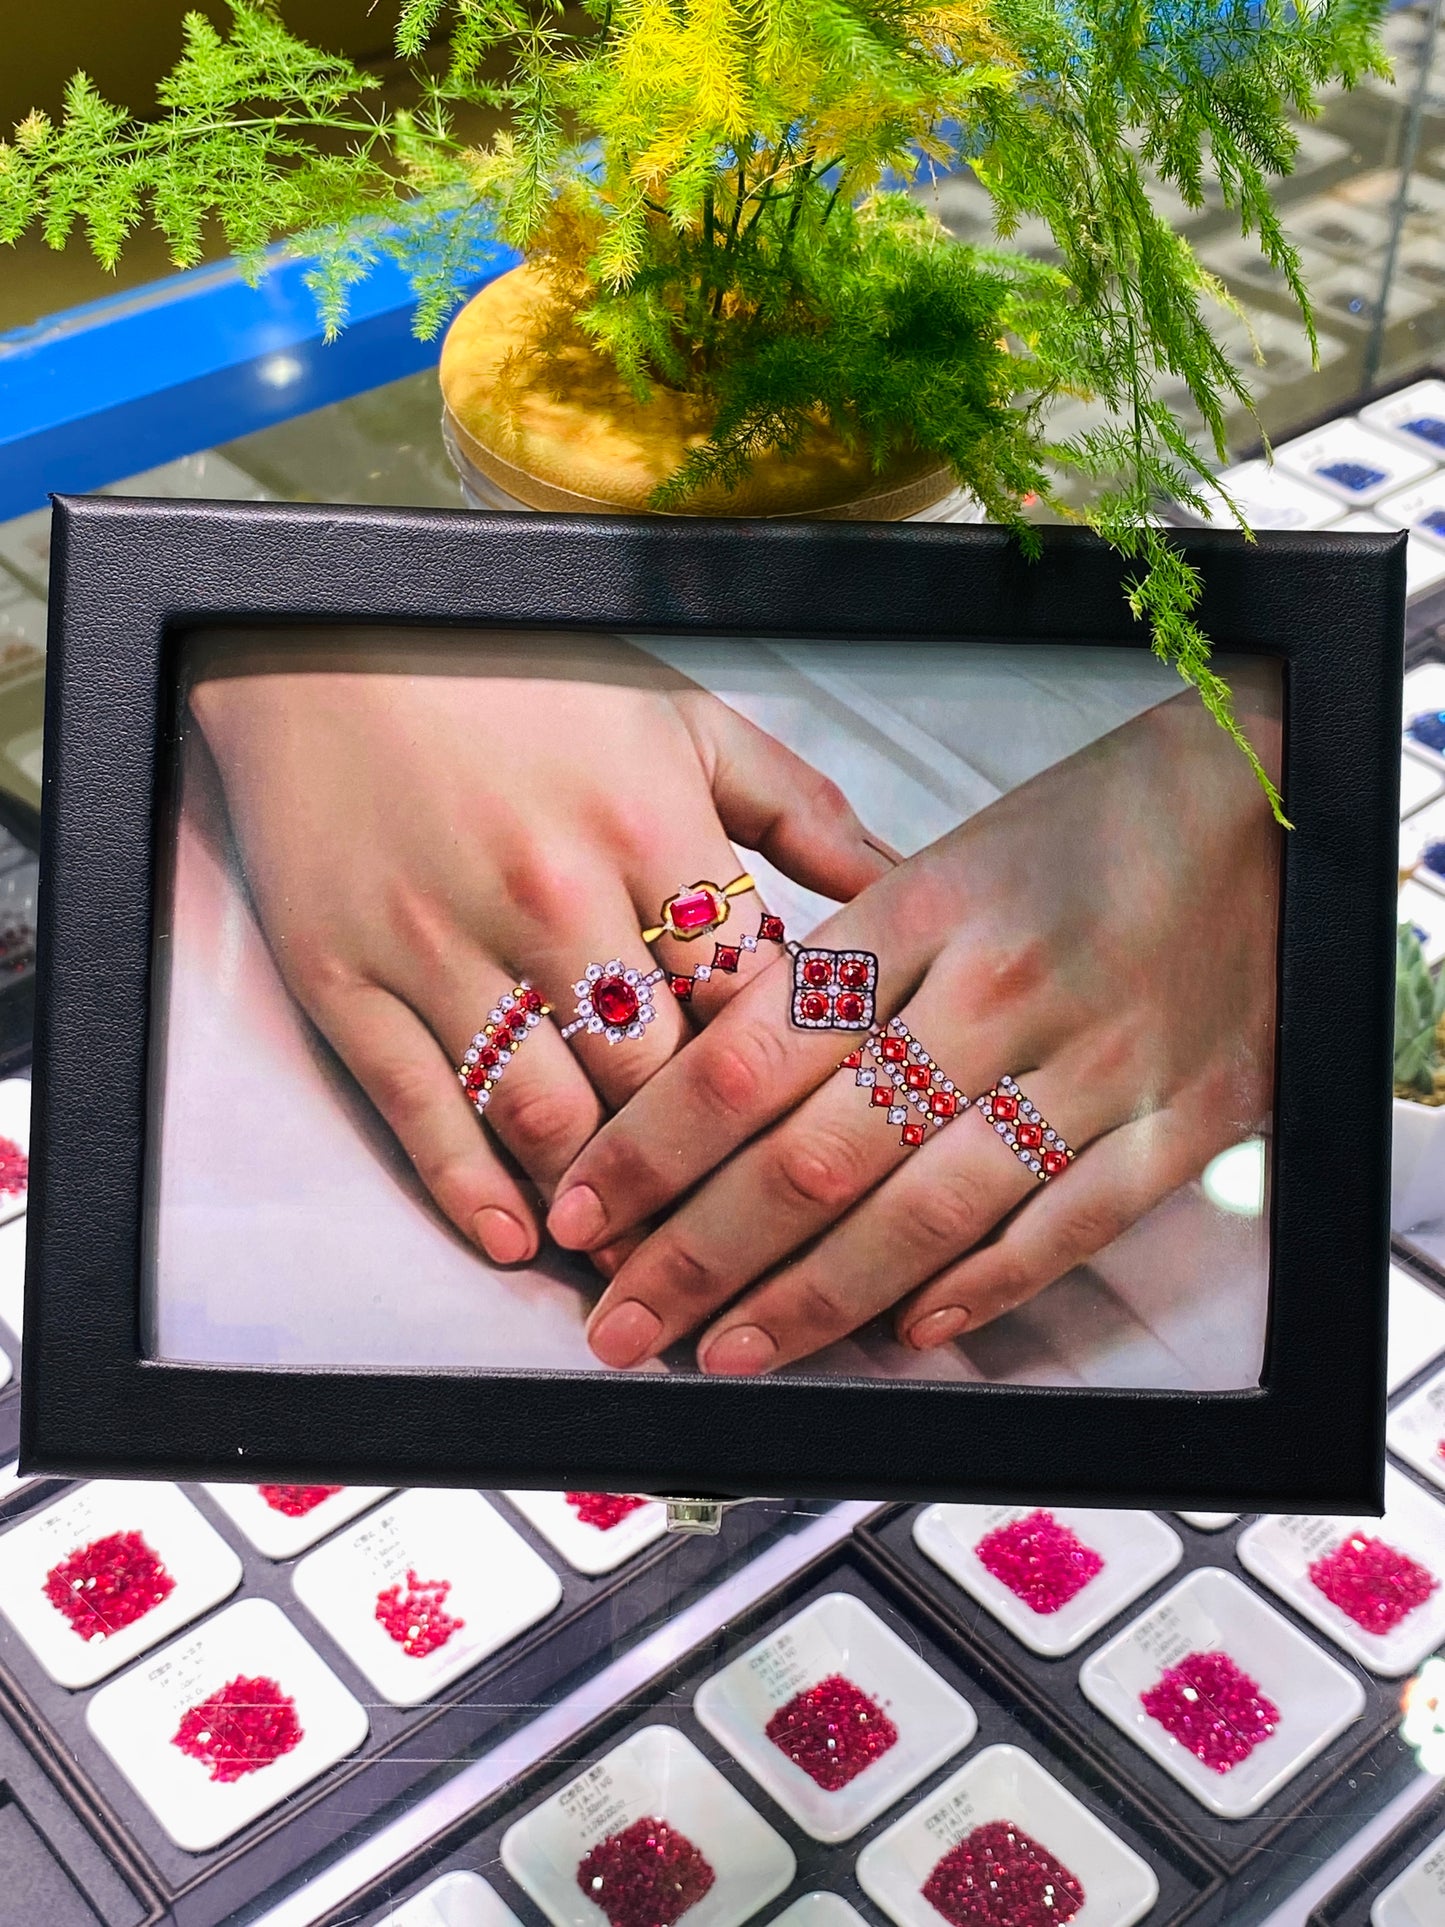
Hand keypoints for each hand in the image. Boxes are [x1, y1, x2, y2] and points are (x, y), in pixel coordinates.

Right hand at [191, 631, 893, 1266]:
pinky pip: (421, 1110)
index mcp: (654, 830)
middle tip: (743, 1237)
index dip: (792, 1090)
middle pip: (658, 1082)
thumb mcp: (684, 719)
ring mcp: (444, 946)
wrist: (323, 644)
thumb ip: (803, 811)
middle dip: (706, 1169)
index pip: (751, 1006)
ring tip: (643, 1258)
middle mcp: (554, 897)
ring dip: (602, 1200)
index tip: (814, 1145)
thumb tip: (908, 887)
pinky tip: (517, 1239)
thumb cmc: (519, 681)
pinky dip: (471, 1190)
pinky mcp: (349, 980)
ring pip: (546, 1116)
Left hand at [547, 674, 1280, 1371]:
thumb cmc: (1087, 833)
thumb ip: (847, 966)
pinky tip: (906, 1331)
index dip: (656, 1148)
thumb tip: (729, 1071)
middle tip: (624, 1320)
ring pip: (924, 1212)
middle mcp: (999, 994)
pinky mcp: (1180, 1123)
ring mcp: (1094, 1068)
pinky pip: (1062, 1229)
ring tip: (726, 1351)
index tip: (589, 1210)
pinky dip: (978, 1289)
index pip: (753, 1052)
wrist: (1267, 807)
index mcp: (924, 914)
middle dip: (701, 1253)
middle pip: (818, 1152)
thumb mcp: (947, 864)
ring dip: (810, 1299)